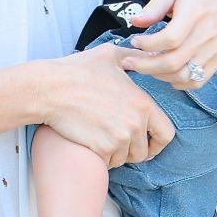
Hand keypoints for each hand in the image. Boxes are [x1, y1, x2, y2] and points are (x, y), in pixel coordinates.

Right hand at [40, 42, 174, 167]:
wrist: (50, 89)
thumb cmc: (77, 70)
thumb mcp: (111, 55)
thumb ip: (136, 56)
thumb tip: (149, 54)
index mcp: (143, 103)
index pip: (166, 134)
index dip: (158, 142)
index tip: (149, 145)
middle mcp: (135, 123)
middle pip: (143, 151)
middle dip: (132, 149)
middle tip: (116, 140)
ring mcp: (119, 138)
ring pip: (125, 159)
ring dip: (115, 154)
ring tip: (100, 137)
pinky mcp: (102, 149)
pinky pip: (108, 163)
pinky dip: (101, 158)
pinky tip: (90, 142)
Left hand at [118, 0, 216, 89]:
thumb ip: (154, 6)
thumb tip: (135, 21)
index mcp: (195, 13)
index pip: (170, 38)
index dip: (148, 44)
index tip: (135, 40)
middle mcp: (207, 34)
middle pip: (173, 61)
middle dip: (146, 65)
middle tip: (130, 61)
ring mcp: (214, 50)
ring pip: (183, 75)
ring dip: (159, 75)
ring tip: (146, 66)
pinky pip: (197, 81)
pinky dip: (178, 82)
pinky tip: (165, 73)